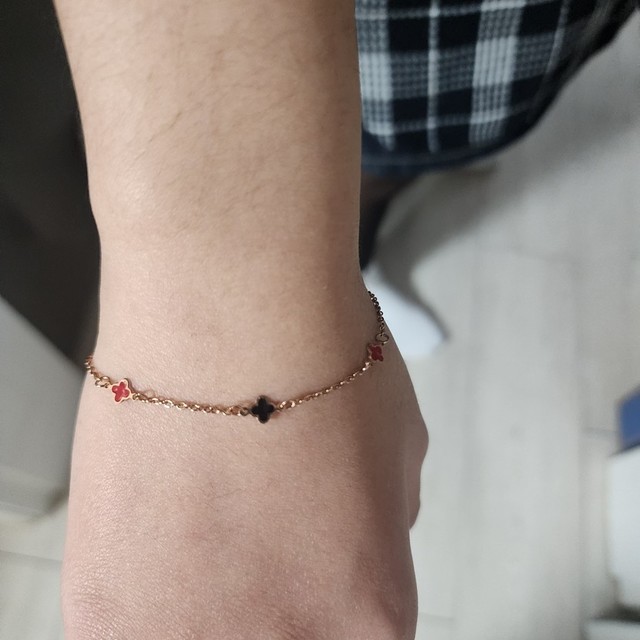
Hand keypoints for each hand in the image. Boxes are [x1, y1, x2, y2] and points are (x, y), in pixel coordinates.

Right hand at [62, 296, 427, 639]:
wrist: (228, 309)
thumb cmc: (316, 358)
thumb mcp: (399, 446)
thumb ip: (388, 519)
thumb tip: (360, 532)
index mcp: (371, 617)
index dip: (326, 599)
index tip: (302, 571)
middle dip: (270, 596)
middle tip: (249, 536)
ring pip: (198, 634)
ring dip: (200, 591)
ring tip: (199, 517)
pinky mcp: (106, 617)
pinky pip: (129, 624)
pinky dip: (141, 580)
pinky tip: (155, 518)